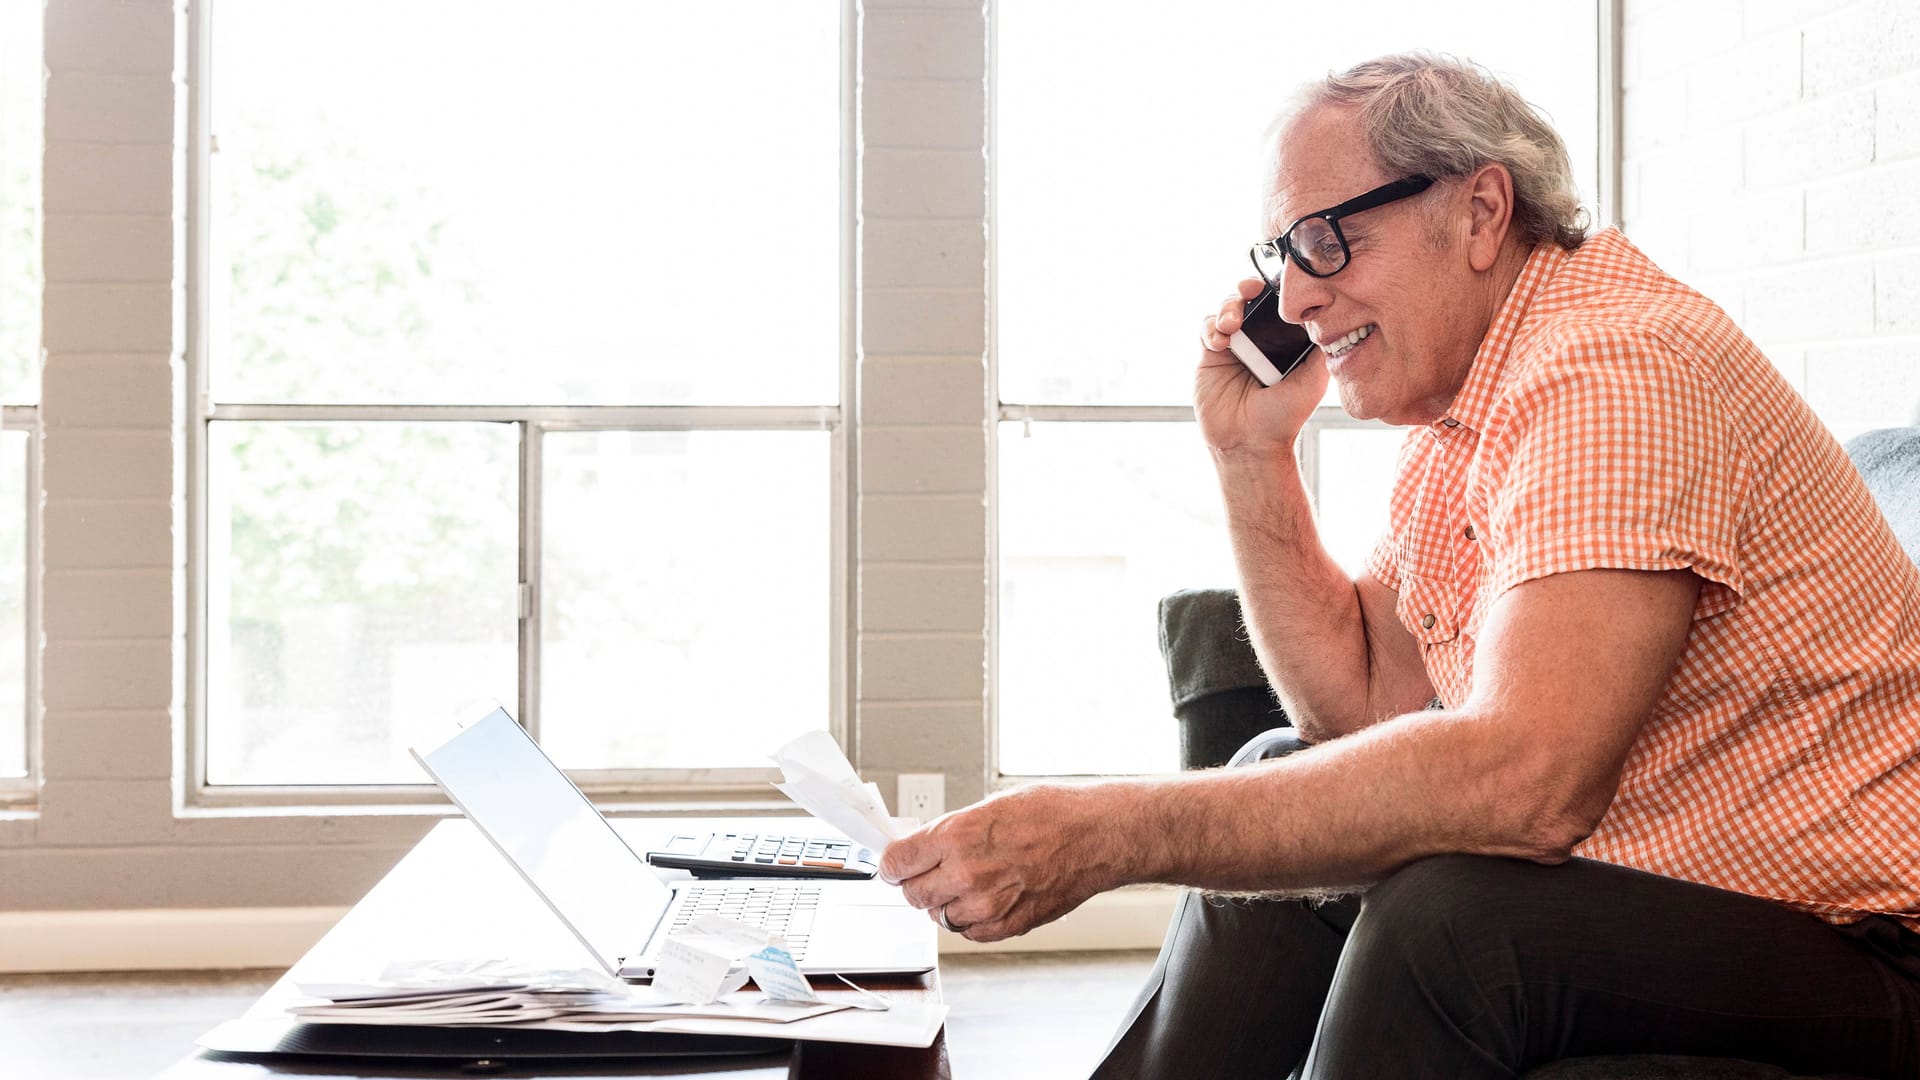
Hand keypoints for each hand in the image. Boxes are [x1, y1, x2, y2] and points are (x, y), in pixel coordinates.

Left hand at [878, 785, 1117, 942]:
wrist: (1096, 836)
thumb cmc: (1051, 813)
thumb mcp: (988, 807)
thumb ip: (949, 832)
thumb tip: (921, 847)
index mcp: (956, 837)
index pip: (895, 862)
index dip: (892, 863)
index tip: (893, 864)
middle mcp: (966, 874)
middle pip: (911, 894)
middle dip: (915, 882)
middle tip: (928, 872)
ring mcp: (986, 905)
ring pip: (938, 916)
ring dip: (944, 902)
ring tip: (968, 881)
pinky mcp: (1007, 926)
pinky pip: (969, 932)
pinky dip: (970, 918)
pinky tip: (986, 896)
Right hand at [1195, 278, 1329, 456]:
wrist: (1251, 444)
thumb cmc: (1283, 418)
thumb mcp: (1314, 381)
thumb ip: (1321, 349)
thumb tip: (1332, 317)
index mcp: (1284, 342)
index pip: (1279, 305)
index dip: (1276, 289)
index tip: (1277, 284)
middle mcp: (1259, 340)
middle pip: (1250, 298)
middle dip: (1247, 288)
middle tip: (1250, 291)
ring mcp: (1234, 347)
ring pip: (1226, 308)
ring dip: (1228, 307)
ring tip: (1232, 324)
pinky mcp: (1210, 357)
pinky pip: (1207, 329)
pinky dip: (1211, 328)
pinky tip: (1221, 342)